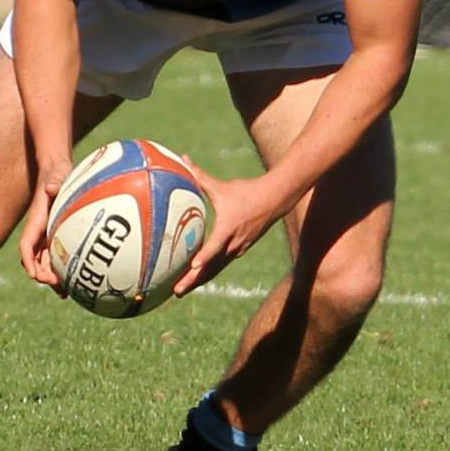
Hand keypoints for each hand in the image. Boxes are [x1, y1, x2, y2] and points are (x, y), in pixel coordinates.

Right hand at [17, 150, 72, 289]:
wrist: (58, 170)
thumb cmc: (56, 172)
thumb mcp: (56, 174)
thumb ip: (53, 181)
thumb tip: (50, 187)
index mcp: (37, 221)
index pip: (27, 245)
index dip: (29, 262)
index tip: (36, 275)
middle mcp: (40, 231)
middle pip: (35, 259)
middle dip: (43, 276)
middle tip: (59, 288)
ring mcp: (48, 234)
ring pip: (46, 261)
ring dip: (52, 277)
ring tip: (65, 293)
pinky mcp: (58, 234)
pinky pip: (58, 255)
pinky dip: (62, 268)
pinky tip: (75, 281)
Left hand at [173, 161, 288, 297]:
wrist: (274, 200)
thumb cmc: (246, 192)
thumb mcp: (221, 186)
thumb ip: (199, 175)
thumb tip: (182, 158)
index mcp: (228, 228)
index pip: (215, 246)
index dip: (204, 257)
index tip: (192, 267)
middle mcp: (233, 243)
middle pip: (212, 267)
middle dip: (194, 281)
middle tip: (176, 291)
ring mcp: (237, 249)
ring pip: (215, 270)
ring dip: (198, 282)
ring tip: (179, 291)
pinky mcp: (238, 250)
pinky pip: (220, 265)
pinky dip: (207, 274)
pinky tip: (195, 279)